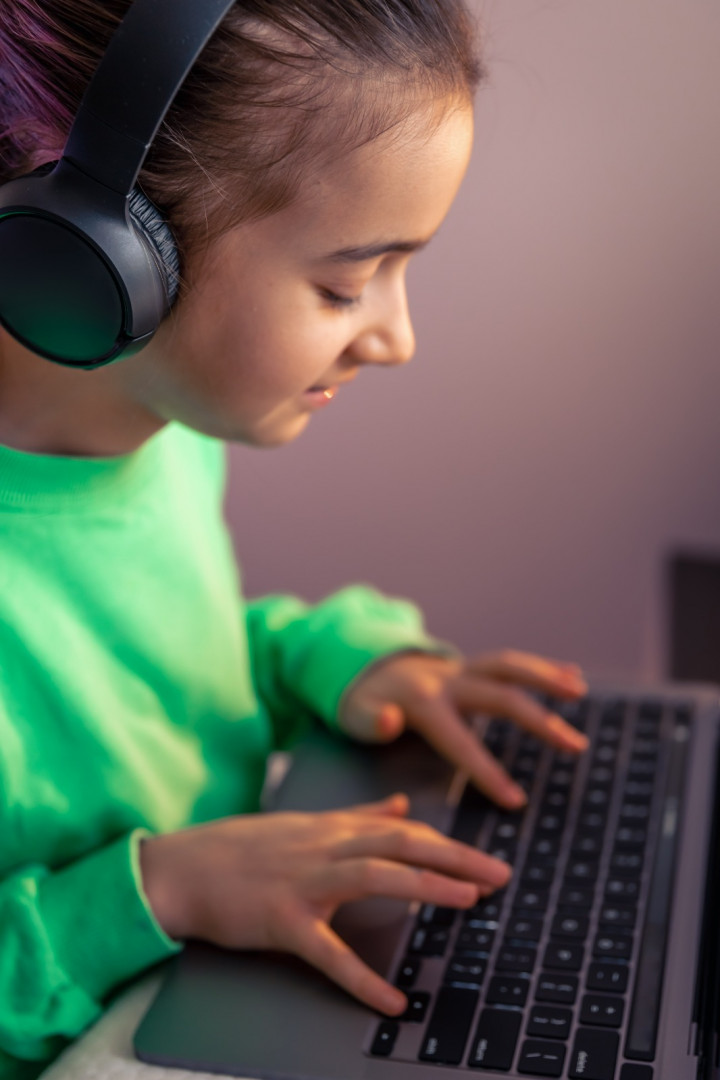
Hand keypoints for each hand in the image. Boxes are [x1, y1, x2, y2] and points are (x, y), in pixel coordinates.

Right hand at [139, 796, 510, 1014]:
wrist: (182, 869)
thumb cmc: (244, 850)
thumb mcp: (305, 825)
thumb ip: (357, 816)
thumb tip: (402, 806)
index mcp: (332, 828)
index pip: (402, 831)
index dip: (447, 845)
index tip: (486, 860)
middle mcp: (324, 847)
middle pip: (400, 844)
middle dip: (454, 857)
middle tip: (500, 875)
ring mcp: (303, 881)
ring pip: (374, 876)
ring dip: (425, 886)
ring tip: (467, 901)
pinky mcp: (281, 920)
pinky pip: (327, 952)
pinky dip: (361, 977)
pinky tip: (391, 999)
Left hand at [339, 649, 588, 807]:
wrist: (363, 664)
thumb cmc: (361, 702)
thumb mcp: (354, 714)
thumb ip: (370, 721)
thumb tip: (389, 720)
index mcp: (424, 702)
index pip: (461, 741)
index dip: (487, 771)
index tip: (517, 802)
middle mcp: (448, 679)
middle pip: (500, 696)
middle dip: (538, 720)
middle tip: (575, 746)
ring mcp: (461, 668)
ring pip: (509, 667)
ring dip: (546, 676)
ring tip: (579, 691)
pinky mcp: (470, 666)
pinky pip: (509, 663)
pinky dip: (540, 666)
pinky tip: (572, 675)